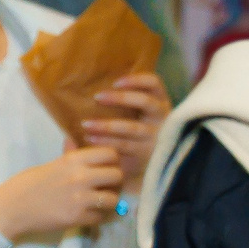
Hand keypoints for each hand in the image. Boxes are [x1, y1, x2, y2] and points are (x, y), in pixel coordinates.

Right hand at [0, 147, 125, 241]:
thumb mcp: (51, 165)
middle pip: (117, 175)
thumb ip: (68, 156)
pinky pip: (100, 217)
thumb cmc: (28, 184)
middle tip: (104, 187)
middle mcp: (80, 176)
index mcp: (73, 160)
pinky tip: (85, 214)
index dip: (112, 161)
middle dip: (113, 182)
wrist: (12, 208)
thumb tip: (74, 142)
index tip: (105, 167)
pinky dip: (95, 217)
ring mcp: (80, 198)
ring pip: (112, 198)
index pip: (110, 153)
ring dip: (106, 202)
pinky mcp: (77, 218)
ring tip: (96, 203)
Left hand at [78, 71, 173, 189]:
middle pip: (145, 102)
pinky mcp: (146, 154)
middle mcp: (162, 118)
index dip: (136, 80)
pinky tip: (91, 139)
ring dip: (106, 125)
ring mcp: (156, 137)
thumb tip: (96, 88)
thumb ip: (127, 102)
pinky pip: (124, 145)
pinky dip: (106, 141)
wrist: (150, 167)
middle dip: (120, 98)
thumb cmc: (139, 134)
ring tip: (86, 124)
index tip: (115, 82)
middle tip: (97, 97)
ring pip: (132, 127)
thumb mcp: (141, 116)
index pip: (154, 83)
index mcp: (161, 103)